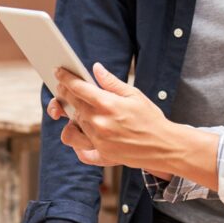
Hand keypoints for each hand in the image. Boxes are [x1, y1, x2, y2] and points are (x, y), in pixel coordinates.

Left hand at [54, 63, 220, 188]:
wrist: (164, 146)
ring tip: (77, 112)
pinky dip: (78, 144)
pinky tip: (83, 136)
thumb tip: (96, 68)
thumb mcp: (134, 95)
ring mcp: (98, 140)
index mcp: (107, 104)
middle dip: (64, 93)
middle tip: (62, 87)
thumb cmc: (151, 119)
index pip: (78, 87)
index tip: (59, 72)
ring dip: (71, 117)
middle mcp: (99, 122)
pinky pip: (80, 150)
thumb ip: (111, 82)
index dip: (65, 78)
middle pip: (72, 104)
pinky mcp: (101, 155)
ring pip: (72, 125)